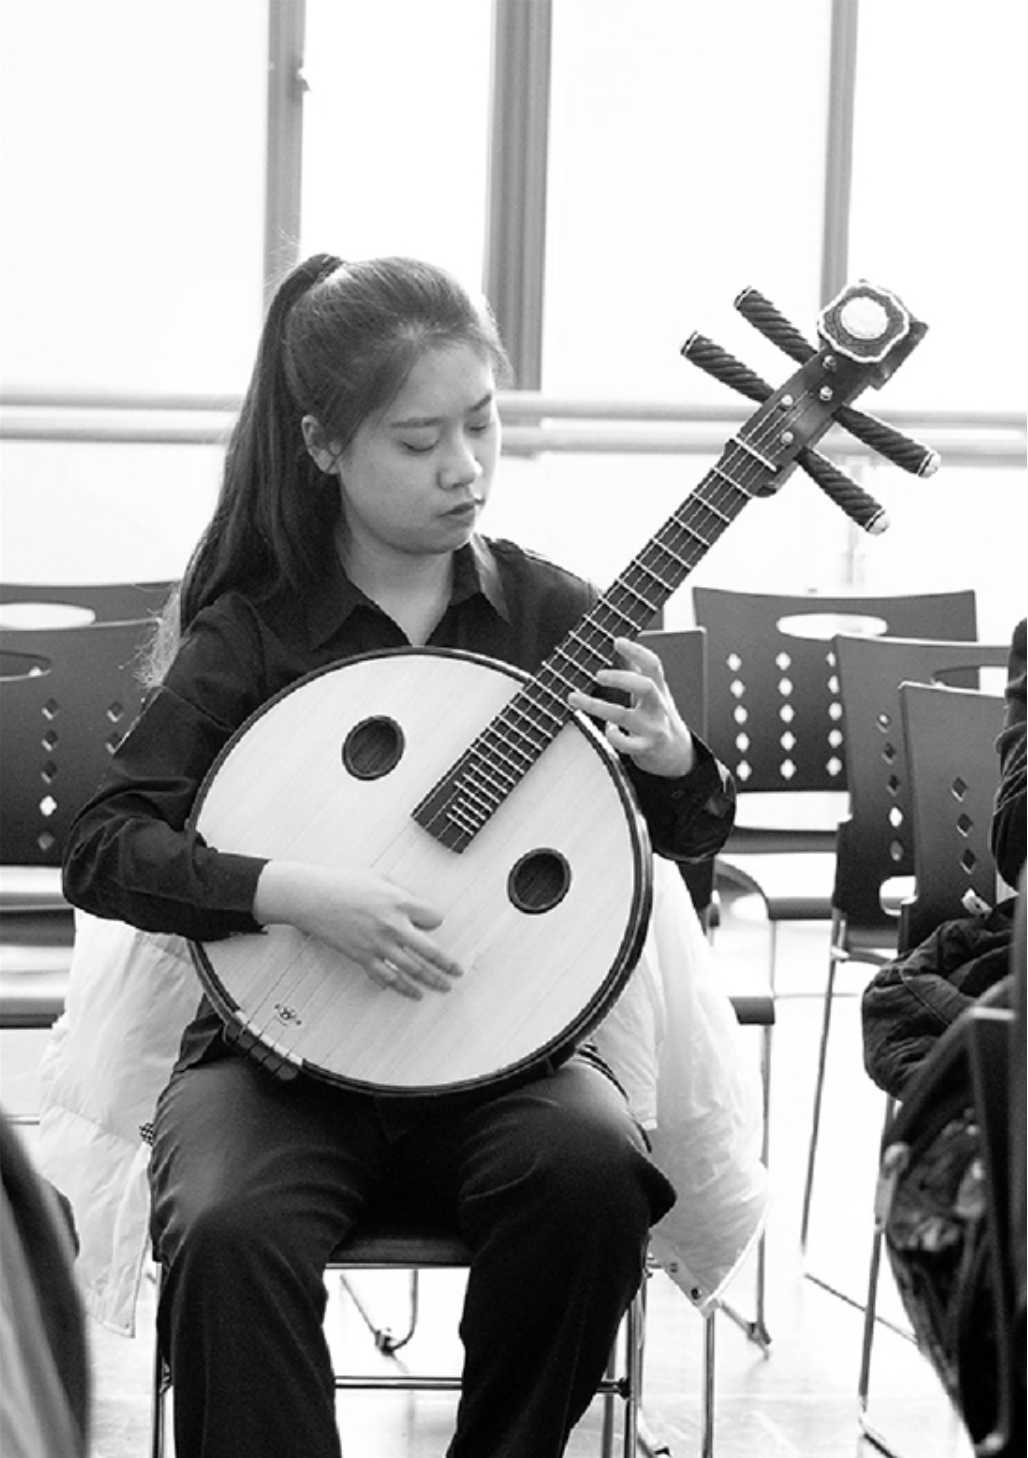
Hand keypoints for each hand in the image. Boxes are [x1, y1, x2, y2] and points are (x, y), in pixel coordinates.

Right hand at [254, 862, 462, 999]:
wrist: (312, 897)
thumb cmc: (343, 882)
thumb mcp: (379, 877)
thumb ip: (401, 892)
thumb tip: (413, 904)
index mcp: (400, 902)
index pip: (434, 919)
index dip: (435, 922)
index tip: (433, 924)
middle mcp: (392, 925)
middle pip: (429, 951)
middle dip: (446, 964)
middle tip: (456, 972)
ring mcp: (377, 944)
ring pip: (411, 969)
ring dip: (430, 981)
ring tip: (442, 987)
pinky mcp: (362, 956)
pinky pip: (385, 977)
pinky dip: (400, 987)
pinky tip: (411, 992)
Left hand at [568, 637, 695, 777]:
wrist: (675, 751)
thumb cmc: (656, 714)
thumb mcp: (652, 690)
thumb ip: (635, 669)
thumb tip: (618, 643)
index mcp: (659, 688)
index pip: (653, 665)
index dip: (637, 651)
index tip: (617, 641)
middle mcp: (658, 706)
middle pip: (645, 687)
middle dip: (621, 679)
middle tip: (598, 675)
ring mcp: (653, 727)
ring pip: (624, 716)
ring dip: (596, 706)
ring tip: (575, 698)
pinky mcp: (646, 747)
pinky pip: (627, 744)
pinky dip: (614, 736)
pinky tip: (609, 729)